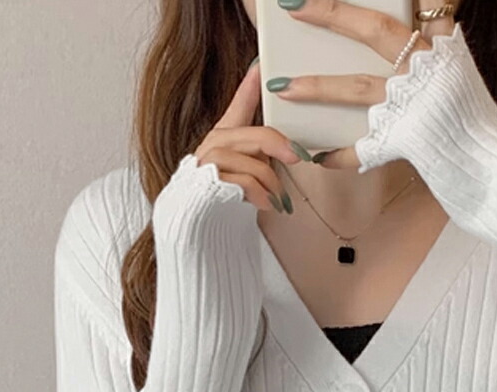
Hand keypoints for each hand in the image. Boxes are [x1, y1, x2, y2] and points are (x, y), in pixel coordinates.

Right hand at [192, 60, 307, 211]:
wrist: (198, 221)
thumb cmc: (227, 195)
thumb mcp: (250, 170)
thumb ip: (262, 155)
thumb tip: (293, 152)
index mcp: (226, 136)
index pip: (239, 105)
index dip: (250, 86)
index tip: (261, 66)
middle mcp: (215, 144)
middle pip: (257, 135)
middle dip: (280, 146)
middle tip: (298, 157)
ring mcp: (209, 162)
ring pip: (254, 163)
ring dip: (271, 183)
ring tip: (277, 199)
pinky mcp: (208, 182)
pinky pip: (245, 183)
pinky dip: (262, 195)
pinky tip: (267, 205)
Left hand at [265, 0, 456, 169]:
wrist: (491, 169)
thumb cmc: (472, 124)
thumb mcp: (459, 75)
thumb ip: (435, 47)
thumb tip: (415, 29)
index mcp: (441, 49)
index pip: (417, 6)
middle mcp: (426, 69)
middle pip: (374, 30)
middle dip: (332, 14)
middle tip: (293, 6)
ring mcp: (414, 104)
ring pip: (358, 86)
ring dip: (318, 86)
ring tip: (285, 87)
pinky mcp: (406, 140)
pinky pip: (364, 147)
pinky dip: (340, 154)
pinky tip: (320, 156)